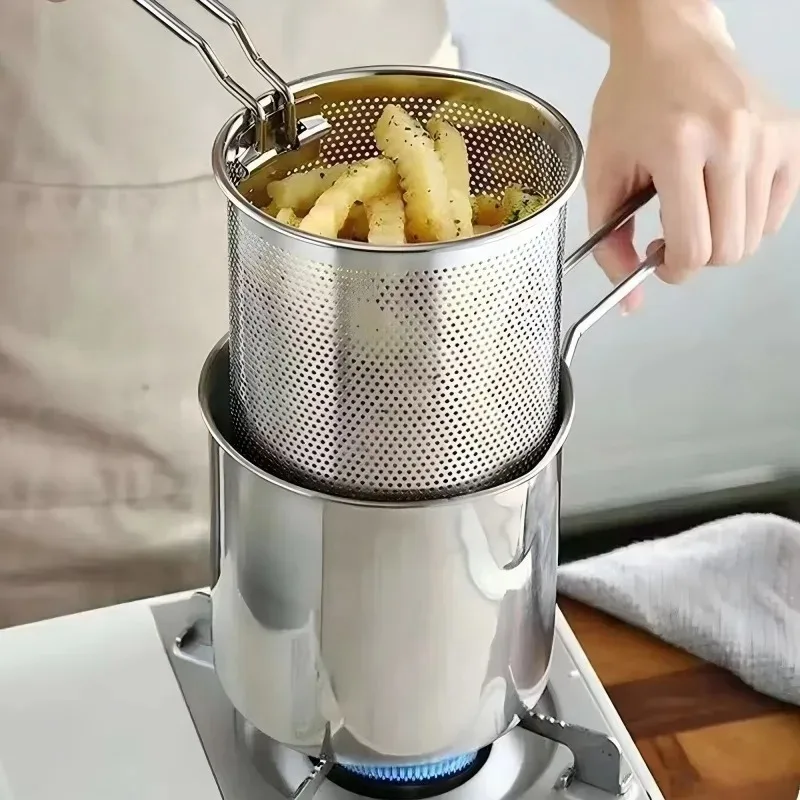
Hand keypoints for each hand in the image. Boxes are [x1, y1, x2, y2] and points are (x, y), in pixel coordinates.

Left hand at [587, 0, 799, 310]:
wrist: (670, 43)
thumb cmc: (630, 104)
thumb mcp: (601, 174)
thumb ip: (608, 243)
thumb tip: (631, 301)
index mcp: (679, 147)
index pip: (694, 247)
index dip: (673, 270)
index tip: (658, 260)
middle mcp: (733, 140)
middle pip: (729, 250)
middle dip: (695, 259)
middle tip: (672, 236)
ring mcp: (768, 136)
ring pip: (754, 237)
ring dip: (720, 240)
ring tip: (693, 212)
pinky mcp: (790, 136)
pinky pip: (776, 212)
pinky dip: (747, 220)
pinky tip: (719, 196)